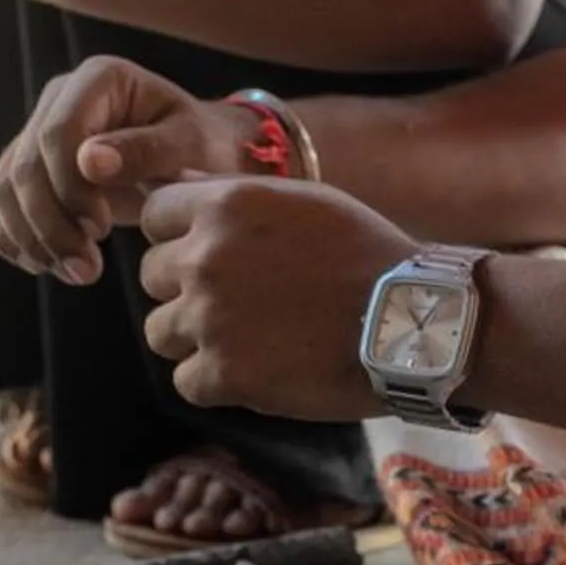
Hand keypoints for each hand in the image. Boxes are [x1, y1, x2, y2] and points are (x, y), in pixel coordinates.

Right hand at [0, 58, 263, 284]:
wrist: (196, 157)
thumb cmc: (201, 146)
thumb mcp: (190, 145)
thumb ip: (145, 150)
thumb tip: (90, 162)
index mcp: (98, 79)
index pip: (57, 133)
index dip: (69, 186)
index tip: (101, 228)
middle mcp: (58, 98)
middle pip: (24, 166)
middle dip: (50, 225)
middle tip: (87, 270)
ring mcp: (37, 130)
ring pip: (4, 188)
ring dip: (31, 239)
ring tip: (75, 272)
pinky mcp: (29, 165)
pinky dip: (12, 239)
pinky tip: (44, 264)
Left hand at [139, 179, 415, 417]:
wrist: (415, 322)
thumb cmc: (364, 255)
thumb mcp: (300, 200)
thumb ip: (231, 193)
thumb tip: (180, 181)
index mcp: (222, 207)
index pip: (153, 216)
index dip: (175, 236)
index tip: (206, 254)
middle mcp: (205, 258)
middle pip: (150, 276)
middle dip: (184, 289)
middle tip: (236, 302)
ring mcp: (210, 318)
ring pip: (159, 331)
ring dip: (194, 338)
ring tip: (247, 339)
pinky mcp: (224, 374)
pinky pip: (186, 380)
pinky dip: (215, 382)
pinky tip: (258, 370)